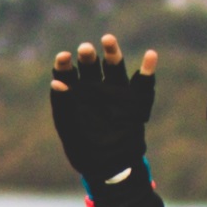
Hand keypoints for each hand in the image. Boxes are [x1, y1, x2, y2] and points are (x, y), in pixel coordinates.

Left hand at [48, 36, 157, 183]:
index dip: (64, 64)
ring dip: (112, 52)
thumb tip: (56, 82)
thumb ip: (63, 105)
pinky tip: (150, 55)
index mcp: (75, 92)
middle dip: (87, 56)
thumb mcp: (69, 129)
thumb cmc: (84, 148)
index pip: (67, 72)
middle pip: (90, 65)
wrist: (110, 166)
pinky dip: (148, 68)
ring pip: (114, 67)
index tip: (63, 57)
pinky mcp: (135, 100)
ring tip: (107, 40)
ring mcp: (115, 91)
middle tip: (85, 49)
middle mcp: (94, 87)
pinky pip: (143, 81)